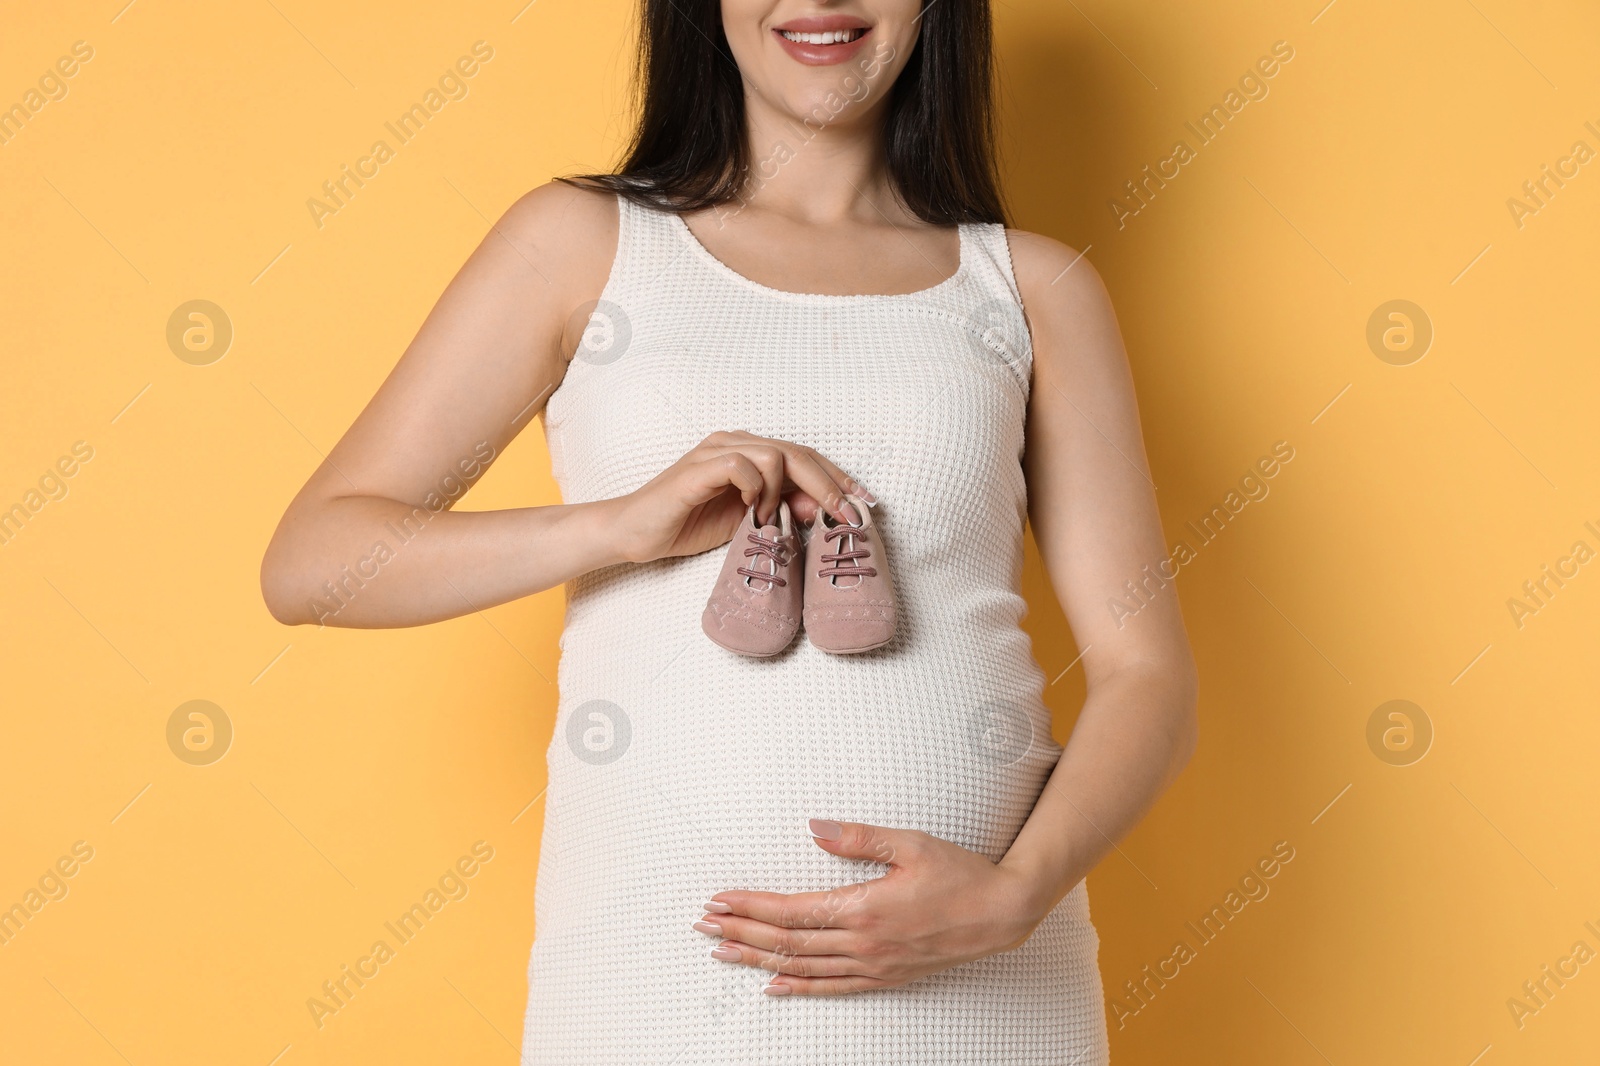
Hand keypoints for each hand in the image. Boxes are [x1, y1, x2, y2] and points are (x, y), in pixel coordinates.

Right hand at [607, 431, 873, 563]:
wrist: (635, 533)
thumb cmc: (687, 525)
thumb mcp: (748, 522)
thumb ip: (783, 510)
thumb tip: (823, 509)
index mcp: (748, 452)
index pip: (805, 457)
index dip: (837, 478)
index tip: (863, 503)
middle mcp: (734, 442)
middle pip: (798, 453)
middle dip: (829, 485)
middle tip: (845, 515)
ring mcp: (716, 451)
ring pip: (775, 455)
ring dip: (785, 491)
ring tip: (774, 519)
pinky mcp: (698, 467)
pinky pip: (740, 464)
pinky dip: (755, 486)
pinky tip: (753, 509)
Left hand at [693, 819, 1048, 995]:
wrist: (1002, 912)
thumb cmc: (960, 872)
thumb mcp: (910, 842)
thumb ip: (859, 837)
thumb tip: (814, 828)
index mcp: (864, 908)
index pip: (792, 910)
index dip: (751, 905)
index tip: (720, 899)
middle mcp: (863, 943)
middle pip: (788, 941)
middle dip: (742, 931)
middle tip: (704, 925)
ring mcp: (874, 965)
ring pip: (803, 968)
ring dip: (759, 959)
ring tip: (724, 953)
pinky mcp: (886, 977)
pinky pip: (833, 987)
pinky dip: (800, 987)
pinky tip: (774, 986)